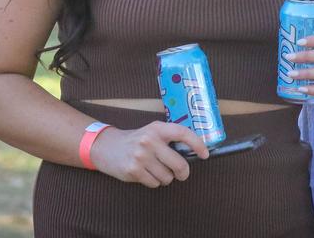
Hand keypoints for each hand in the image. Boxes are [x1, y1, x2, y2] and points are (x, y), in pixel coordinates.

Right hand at [91, 121, 208, 187]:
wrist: (108, 147)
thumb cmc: (136, 140)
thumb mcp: (152, 132)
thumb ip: (169, 139)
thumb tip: (193, 152)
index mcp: (157, 128)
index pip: (183, 133)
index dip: (197, 144)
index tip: (205, 154)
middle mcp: (149, 140)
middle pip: (179, 164)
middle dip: (183, 172)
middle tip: (181, 173)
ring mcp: (140, 156)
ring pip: (167, 177)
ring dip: (165, 177)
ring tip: (155, 169)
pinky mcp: (133, 170)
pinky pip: (155, 184)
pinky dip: (153, 182)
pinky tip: (145, 173)